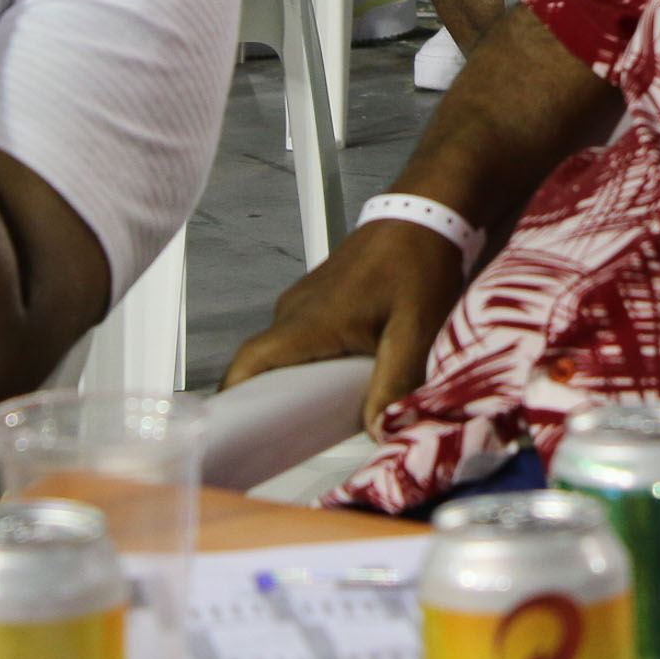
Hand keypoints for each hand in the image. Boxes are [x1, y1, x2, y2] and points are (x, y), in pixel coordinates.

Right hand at [222, 220, 464, 433]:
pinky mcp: (315, 300)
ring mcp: (302, 303)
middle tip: (279, 441)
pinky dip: (306, 364)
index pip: (251, 361)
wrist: (424, 217)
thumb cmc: (419, 266)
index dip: (235, 397)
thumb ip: (395, 383)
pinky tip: (334, 384)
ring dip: (290, 383)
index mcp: (310, 320)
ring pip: (281, 353)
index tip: (235, 431)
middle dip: (265, 402)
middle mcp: (295, 310)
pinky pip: (297, 340)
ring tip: (311, 420)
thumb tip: (378, 431)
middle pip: (261, 364)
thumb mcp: (415, 331)